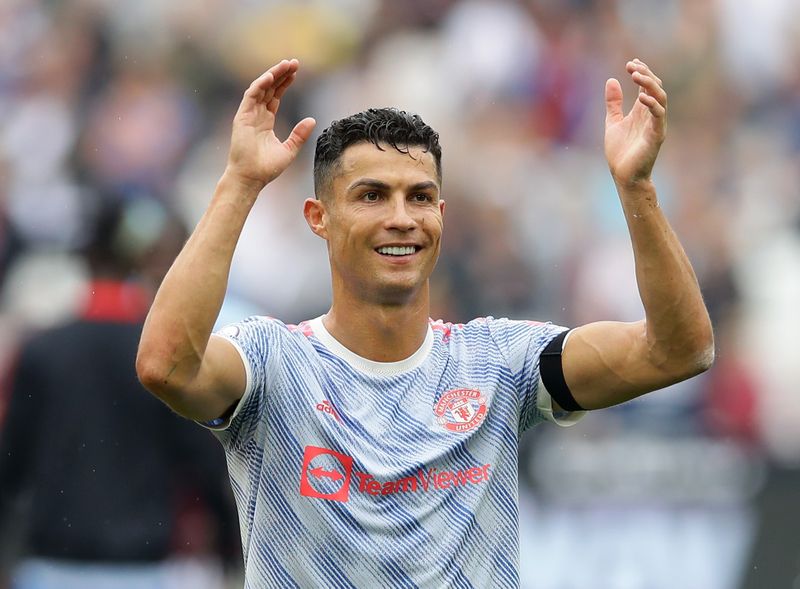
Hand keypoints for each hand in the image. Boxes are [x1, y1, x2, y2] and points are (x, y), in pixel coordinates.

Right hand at [226, 59, 316, 189]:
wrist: (251, 178)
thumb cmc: (267, 168)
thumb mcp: (290, 149)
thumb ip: (299, 134)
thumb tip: (312, 120)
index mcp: (266, 121)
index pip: (276, 96)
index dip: (285, 83)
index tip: (296, 72)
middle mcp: (256, 115)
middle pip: (270, 89)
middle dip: (281, 74)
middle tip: (294, 62)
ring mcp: (248, 115)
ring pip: (261, 88)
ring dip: (272, 75)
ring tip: (286, 65)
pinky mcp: (242, 117)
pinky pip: (251, 96)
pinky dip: (260, 85)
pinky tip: (271, 76)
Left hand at [604, 59, 666, 187]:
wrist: (623, 175)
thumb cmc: (620, 152)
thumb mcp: (613, 121)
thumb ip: (613, 103)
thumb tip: (611, 80)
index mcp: (642, 111)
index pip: (647, 86)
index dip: (642, 72)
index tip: (630, 63)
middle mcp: (651, 115)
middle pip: (656, 87)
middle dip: (645, 74)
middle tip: (632, 66)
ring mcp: (655, 124)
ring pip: (660, 98)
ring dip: (649, 85)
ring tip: (636, 75)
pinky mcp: (656, 135)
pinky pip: (659, 116)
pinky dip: (652, 105)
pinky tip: (641, 97)